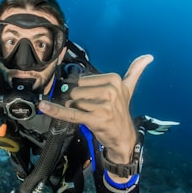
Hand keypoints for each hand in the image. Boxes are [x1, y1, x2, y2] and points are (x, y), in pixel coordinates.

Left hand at [39, 55, 153, 164]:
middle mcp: (110, 90)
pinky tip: (44, 106)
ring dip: (77, 110)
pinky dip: (55, 110)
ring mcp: (103, 105)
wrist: (123, 136)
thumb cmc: (120, 111)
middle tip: (94, 110)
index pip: (82, 81)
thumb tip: (148, 56)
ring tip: (92, 116)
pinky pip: (69, 112)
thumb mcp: (129, 89)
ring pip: (73, 102)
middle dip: (79, 102)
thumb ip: (135, 71)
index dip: (85, 92)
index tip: (97, 100)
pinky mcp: (94, 118)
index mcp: (114, 79)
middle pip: (76, 91)